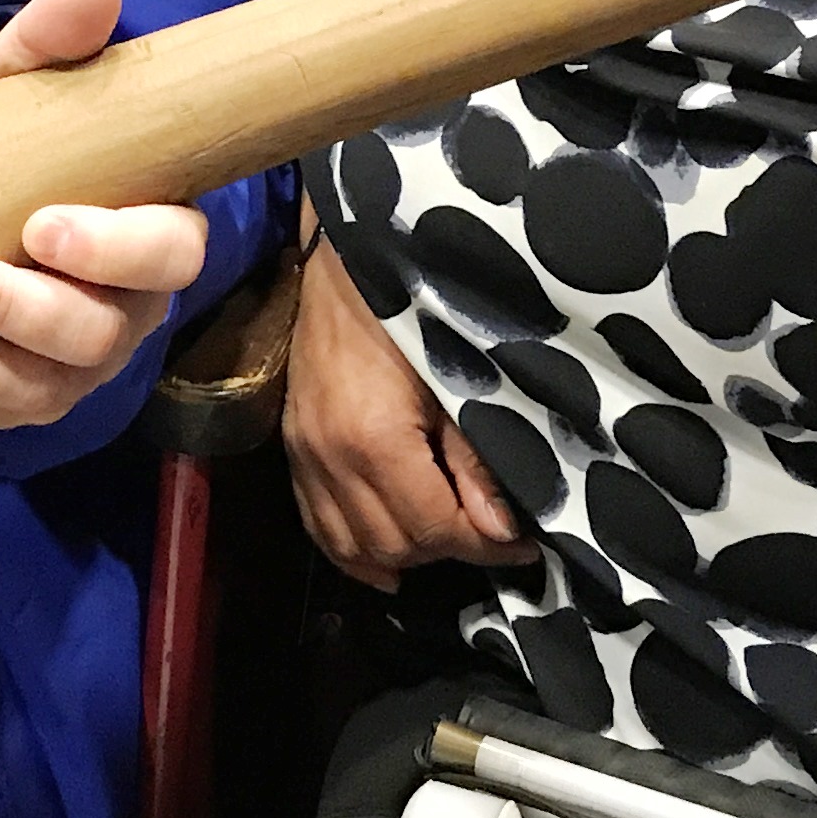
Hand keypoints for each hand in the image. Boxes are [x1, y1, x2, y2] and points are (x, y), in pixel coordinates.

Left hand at [0, 0, 208, 436]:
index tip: (44, 224)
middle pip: (92, 333)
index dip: (115, 249)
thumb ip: (52, 44)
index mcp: (146, 232)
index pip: (169, 252)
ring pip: (30, 388)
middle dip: (11, 307)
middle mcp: (120, 316)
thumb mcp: (13, 92)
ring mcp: (62, 372)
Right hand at [281, 234, 534, 591]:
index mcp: (375, 440)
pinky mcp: (292, 447)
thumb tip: (501, 532)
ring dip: (402, 556)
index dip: (486, 547)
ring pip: (350, 544)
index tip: (524, 545)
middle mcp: (330, 458)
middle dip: (449, 551)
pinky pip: (316, 523)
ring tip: (447, 550)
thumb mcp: (457, 375)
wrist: (344, 255)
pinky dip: (350, 550)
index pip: (435, 527)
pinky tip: (384, 563)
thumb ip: (475, 460)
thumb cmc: (411, 303)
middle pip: (393, 544)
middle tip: (494, 540)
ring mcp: (303, 455)